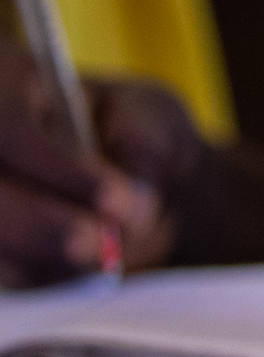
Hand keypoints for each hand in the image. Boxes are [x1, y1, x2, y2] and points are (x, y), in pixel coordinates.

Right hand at [0, 79, 200, 285]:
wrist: (131, 183)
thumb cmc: (139, 135)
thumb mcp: (156, 121)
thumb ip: (148, 149)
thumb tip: (132, 205)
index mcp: (6, 80)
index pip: (6, 127)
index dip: (56, 169)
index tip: (115, 199)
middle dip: (40, 225)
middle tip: (100, 244)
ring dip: (42, 258)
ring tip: (102, 254)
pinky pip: (3, 271)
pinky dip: (40, 277)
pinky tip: (77, 266)